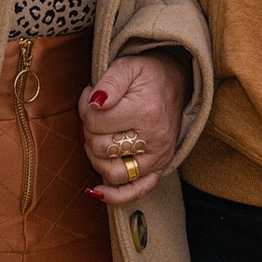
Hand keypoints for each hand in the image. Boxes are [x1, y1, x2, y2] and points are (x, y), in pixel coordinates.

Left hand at [80, 47, 185, 205]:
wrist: (176, 82)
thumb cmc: (148, 75)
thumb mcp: (127, 66)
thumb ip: (109, 82)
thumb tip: (94, 102)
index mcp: (145, 112)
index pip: (95, 121)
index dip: (85, 107)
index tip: (92, 96)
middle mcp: (154, 139)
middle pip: (100, 147)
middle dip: (89, 129)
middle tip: (95, 113)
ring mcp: (158, 157)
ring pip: (112, 172)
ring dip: (96, 156)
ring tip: (98, 137)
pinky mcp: (160, 167)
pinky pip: (137, 190)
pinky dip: (115, 196)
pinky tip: (96, 191)